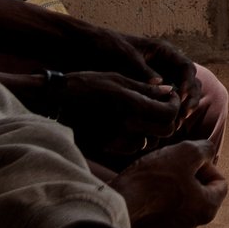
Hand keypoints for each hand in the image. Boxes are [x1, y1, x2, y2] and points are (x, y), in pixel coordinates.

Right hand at [54, 70, 187, 154]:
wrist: (53, 102)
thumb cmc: (85, 84)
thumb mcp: (116, 78)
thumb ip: (144, 87)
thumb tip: (168, 89)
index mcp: (132, 105)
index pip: (170, 113)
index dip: (175, 104)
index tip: (170, 97)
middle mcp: (126, 125)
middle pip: (165, 131)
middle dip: (168, 119)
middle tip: (161, 107)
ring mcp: (115, 139)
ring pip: (150, 142)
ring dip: (152, 131)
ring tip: (144, 116)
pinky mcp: (105, 147)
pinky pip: (131, 149)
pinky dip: (136, 140)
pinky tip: (129, 127)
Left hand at [81, 30, 202, 114]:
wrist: (85, 48)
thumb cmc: (106, 47)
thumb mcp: (124, 56)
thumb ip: (143, 69)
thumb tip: (161, 85)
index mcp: (163, 52)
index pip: (187, 67)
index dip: (188, 83)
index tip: (180, 98)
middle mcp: (164, 66)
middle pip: (188, 83)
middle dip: (189, 100)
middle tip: (182, 116)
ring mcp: (157, 79)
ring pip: (178, 95)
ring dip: (180, 109)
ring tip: (174, 124)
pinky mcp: (146, 92)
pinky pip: (162, 103)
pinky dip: (165, 114)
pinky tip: (159, 125)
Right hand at [109, 137, 228, 227]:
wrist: (112, 208)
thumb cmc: (151, 182)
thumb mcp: (185, 153)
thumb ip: (204, 150)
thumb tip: (207, 152)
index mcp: (206, 209)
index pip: (220, 183)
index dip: (206, 166)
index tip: (187, 161)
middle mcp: (191, 227)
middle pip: (199, 194)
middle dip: (187, 177)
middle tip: (169, 167)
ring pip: (178, 203)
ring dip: (169, 189)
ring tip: (152, 178)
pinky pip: (158, 213)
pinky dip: (153, 202)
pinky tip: (140, 191)